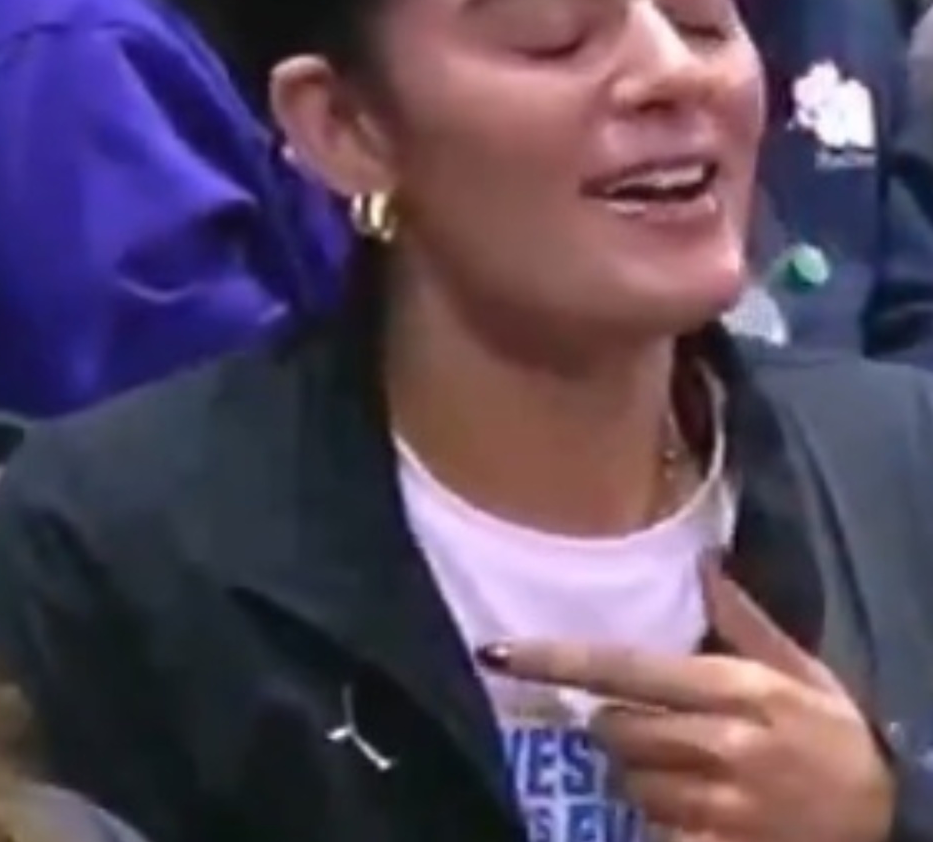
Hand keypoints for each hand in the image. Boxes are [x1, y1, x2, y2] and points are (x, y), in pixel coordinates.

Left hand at [487, 562, 893, 841]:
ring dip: (639, 773)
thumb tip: (704, 565)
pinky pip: (649, 826)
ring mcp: (716, 803)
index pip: (623, 669)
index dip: (554, 662)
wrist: (884, 821)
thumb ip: (744, 623)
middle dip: (616, 725)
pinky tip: (688, 804)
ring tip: (683, 767)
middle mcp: (721, 745)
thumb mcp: (800, 673)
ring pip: (627, 780)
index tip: (495, 653)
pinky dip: (659, 816)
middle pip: (612, 729)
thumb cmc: (834, 738)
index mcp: (736, 691)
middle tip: (648, 724)